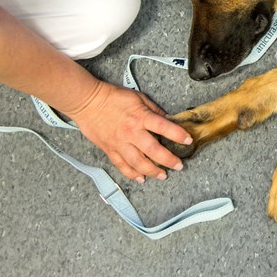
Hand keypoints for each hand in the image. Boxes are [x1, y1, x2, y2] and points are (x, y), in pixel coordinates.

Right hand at [67, 81, 192, 183]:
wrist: (87, 103)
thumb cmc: (113, 97)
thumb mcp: (139, 98)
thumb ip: (154, 110)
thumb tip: (168, 119)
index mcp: (140, 117)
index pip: (164, 127)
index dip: (178, 134)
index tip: (188, 140)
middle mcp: (131, 133)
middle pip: (153, 151)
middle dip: (168, 160)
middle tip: (179, 165)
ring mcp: (119, 143)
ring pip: (138, 163)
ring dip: (152, 171)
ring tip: (162, 175)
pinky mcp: (109, 150)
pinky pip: (122, 165)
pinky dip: (131, 174)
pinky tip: (140, 178)